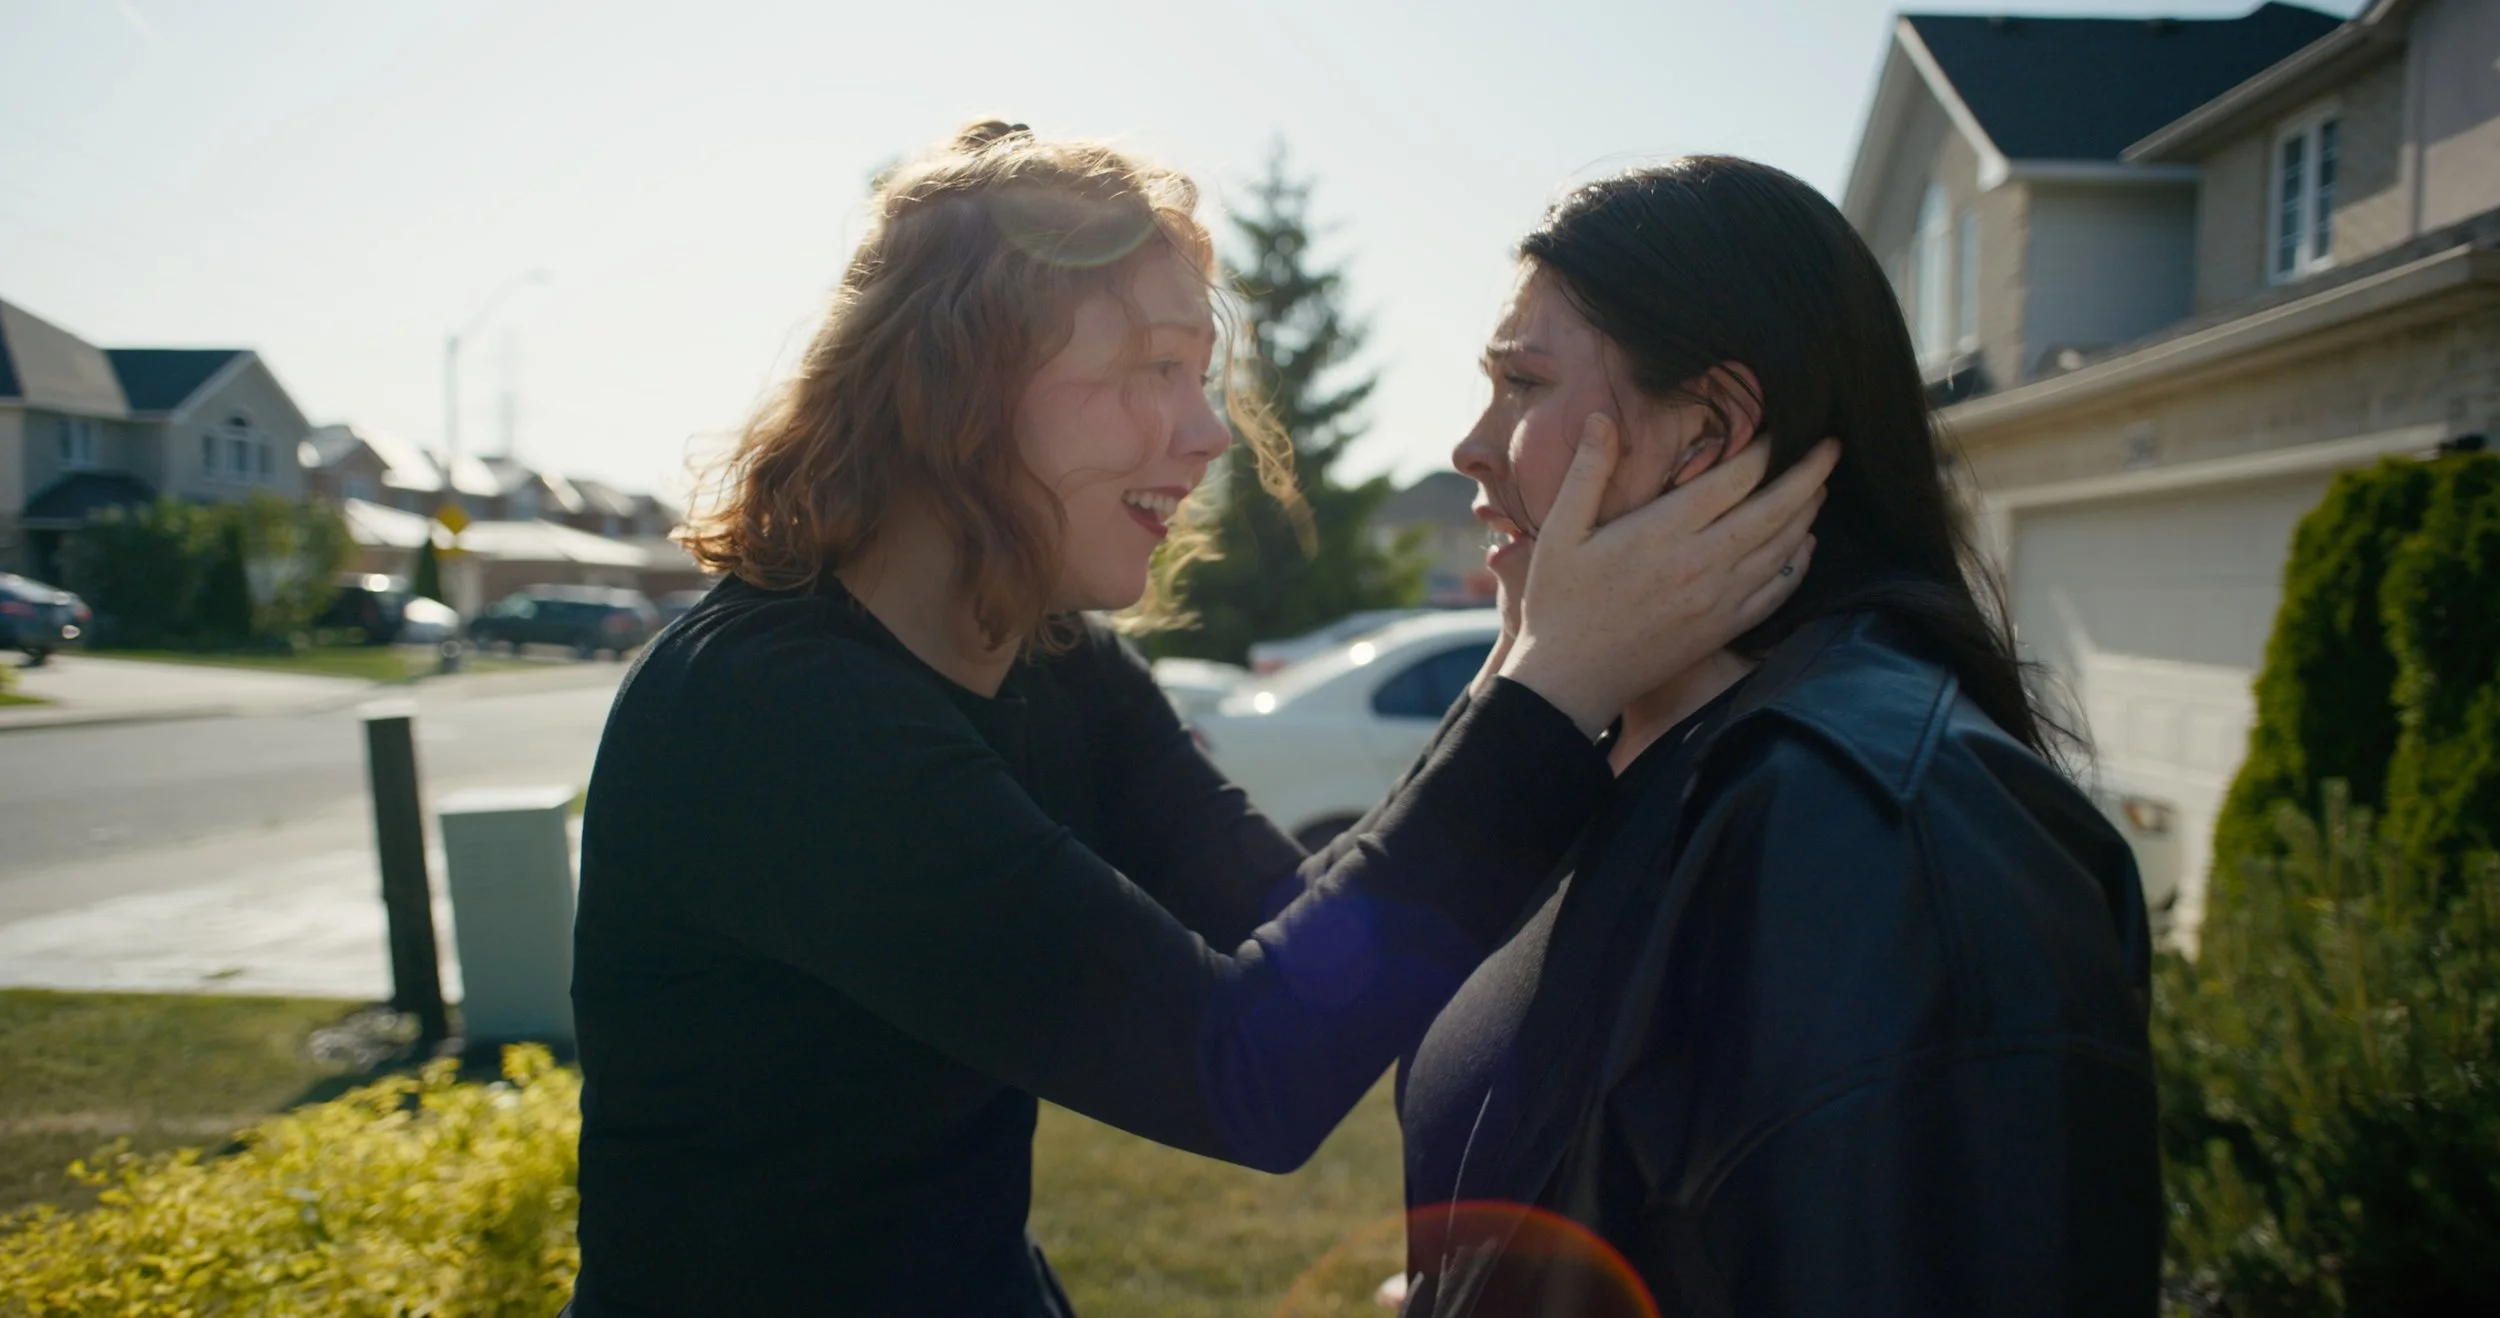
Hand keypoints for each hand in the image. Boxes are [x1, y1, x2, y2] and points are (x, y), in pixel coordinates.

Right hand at [1497, 415, 1834, 735]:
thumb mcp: (1559, 532)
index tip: (1781, 427)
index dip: (1766, 450)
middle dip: (1810, 474)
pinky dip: (1799, 563)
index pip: (1735, 479)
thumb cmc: (1559, 603)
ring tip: (1821, 486)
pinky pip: (1777, 590)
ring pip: (1783, 548)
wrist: (1570, 682)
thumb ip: (1587, 473)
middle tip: (1833, 446)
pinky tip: (1805, 545)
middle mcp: (1701, 563)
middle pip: (1775, 510)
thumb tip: (1603, 418)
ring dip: (1808, 513)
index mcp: (1663, 532)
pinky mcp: (1723, 628)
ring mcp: (1718, 599)